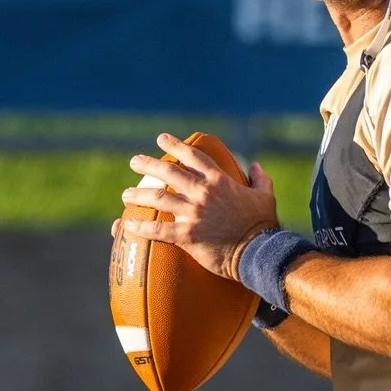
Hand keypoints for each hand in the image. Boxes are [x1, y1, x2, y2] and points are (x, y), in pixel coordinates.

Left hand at [113, 134, 279, 280]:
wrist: (259, 251)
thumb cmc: (263, 224)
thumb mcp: (265, 196)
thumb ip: (260, 179)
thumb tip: (256, 167)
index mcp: (219, 181)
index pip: (193, 156)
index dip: (175, 145)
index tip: (161, 139)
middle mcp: (202, 192)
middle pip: (169, 172)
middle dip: (148, 165)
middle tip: (134, 162)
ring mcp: (193, 213)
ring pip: (158, 198)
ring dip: (138, 195)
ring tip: (126, 195)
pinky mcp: (187, 235)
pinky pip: (158, 230)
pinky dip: (141, 228)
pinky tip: (127, 225)